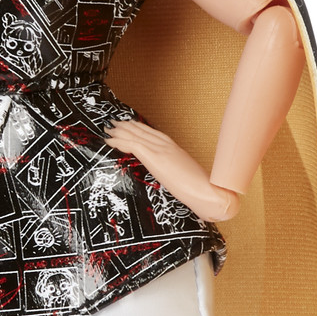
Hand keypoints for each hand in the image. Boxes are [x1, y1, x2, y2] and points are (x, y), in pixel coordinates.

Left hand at [105, 120, 240, 223]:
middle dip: (126, 126)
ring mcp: (161, 149)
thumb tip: (168, 176)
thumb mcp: (183, 176)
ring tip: (108, 128)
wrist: (208, 192)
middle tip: (113, 123)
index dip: (138, 129)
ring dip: (120, 131)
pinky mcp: (156, 157)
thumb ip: (173, 171)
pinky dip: (120, 141)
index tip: (127, 127)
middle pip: (142, 130)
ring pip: (136, 135)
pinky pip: (133, 144)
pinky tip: (110, 141)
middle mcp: (167, 145)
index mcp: (174, 148)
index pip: (153, 134)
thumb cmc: (199, 189)